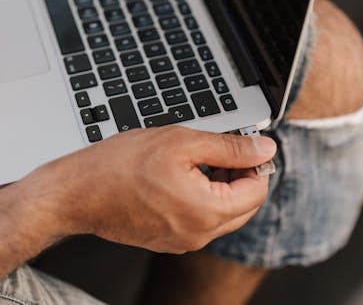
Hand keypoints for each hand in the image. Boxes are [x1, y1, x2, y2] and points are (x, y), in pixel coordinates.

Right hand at [0, 126, 275, 275]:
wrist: (76, 192)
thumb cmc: (120, 165)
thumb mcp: (182, 142)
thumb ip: (231, 148)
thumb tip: (265, 149)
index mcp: (206, 211)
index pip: (257, 191)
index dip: (256, 164)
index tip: (246, 147)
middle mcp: (198, 234)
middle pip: (244, 206)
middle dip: (241, 177)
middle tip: (223, 151)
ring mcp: (183, 241)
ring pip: (225, 214)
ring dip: (223, 187)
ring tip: (200, 161)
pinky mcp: (170, 240)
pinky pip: (203, 221)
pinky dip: (204, 199)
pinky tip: (186, 178)